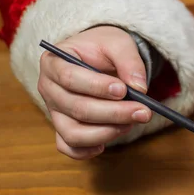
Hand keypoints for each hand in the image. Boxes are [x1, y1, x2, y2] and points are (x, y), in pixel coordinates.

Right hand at [38, 26, 152, 158]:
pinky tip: (108, 143)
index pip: (70, 78)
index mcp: (54, 63)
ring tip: (131, 122)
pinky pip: (69, 147)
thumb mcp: (119, 43)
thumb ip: (130, 61)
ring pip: (73, 134)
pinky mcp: (64, 128)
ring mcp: (55, 112)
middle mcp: (49, 89)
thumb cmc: (104, 48)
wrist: (97, 56)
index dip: (97, 87)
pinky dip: (87, 151)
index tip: (123, 90)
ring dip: (106, 132)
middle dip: (114, 113)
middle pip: (77, 109)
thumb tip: (139, 88)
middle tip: (143, 111)